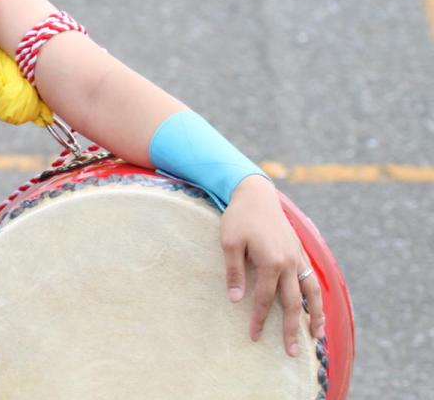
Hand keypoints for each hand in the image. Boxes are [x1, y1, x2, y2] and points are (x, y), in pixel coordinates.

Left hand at [219, 174, 325, 355]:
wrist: (255, 193)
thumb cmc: (239, 217)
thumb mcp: (229, 243)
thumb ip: (234, 272)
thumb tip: (235, 300)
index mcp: (271, 262)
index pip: (266, 299)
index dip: (259, 319)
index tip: (254, 337)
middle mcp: (290, 262)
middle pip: (294, 302)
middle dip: (292, 328)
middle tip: (293, 352)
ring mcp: (298, 257)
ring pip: (312, 292)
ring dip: (315, 315)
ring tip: (316, 335)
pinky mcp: (300, 251)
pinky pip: (312, 279)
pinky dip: (317, 296)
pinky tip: (317, 307)